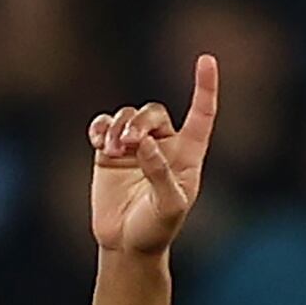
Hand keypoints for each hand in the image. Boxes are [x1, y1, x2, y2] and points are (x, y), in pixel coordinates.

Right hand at [88, 53, 216, 254]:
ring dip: (118, 128)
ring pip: (127, 116)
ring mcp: (135, 146)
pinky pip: (104, 125)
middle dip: (140, 122)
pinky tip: (98, 141)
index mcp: (188, 156)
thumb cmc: (156, 229)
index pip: (202, 115)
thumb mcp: (168, 207)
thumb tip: (146, 143)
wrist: (126, 244)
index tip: (207, 60)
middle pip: (153, 113)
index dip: (205, 88)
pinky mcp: (109, 151)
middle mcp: (163, 146)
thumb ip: (160, 174)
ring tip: (112, 150)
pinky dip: (100, 127)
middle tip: (129, 142)